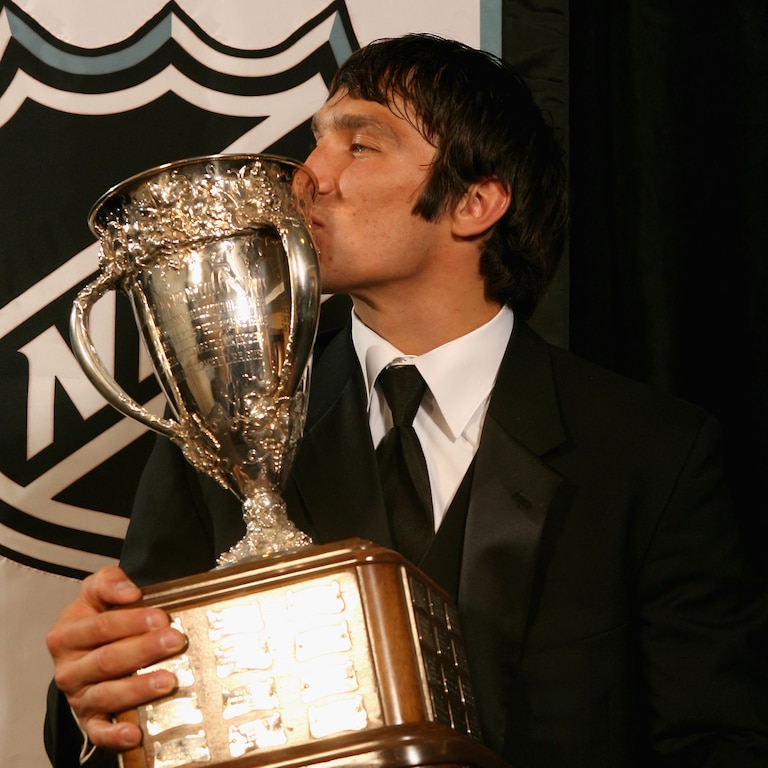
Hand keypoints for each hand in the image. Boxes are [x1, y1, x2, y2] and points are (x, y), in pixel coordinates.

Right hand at [46, 565, 186, 751]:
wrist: (89, 648)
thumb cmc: (98, 617)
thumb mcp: (97, 591)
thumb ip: (109, 582)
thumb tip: (130, 591)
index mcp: (67, 634)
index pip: (100, 627)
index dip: (131, 621)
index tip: (161, 617)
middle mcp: (69, 668)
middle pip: (108, 660)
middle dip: (144, 650)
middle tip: (176, 641)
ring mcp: (79, 697)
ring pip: (107, 694)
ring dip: (139, 688)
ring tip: (168, 680)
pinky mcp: (89, 720)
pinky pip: (99, 732)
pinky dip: (115, 735)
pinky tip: (136, 732)